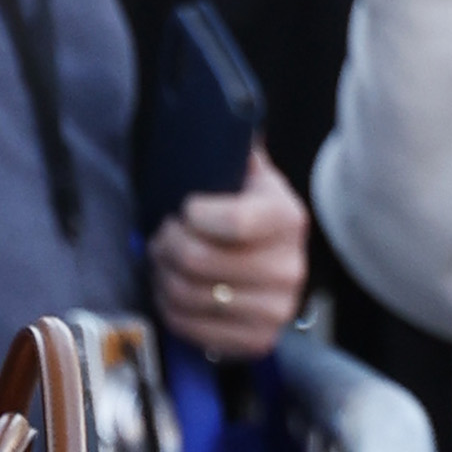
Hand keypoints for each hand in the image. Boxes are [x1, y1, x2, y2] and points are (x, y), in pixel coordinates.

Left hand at [149, 151, 309, 360]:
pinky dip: (171, 310)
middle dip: (166, 245)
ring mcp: (276, 309)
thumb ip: (234, 146)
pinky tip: (172, 292)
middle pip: (199, 261)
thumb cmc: (250, 212)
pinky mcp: (258, 341)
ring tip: (163, 262)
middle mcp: (290, 267)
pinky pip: (194, 330)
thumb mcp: (248, 174)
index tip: (184, 209)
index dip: (193, 215)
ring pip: (189, 296)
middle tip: (161, 236)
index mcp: (288, 218)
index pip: (232, 221)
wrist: (276, 262)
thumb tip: (220, 110)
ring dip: (162, 277)